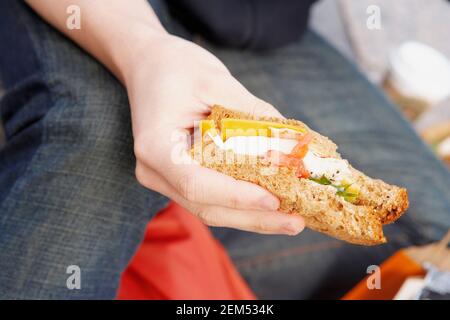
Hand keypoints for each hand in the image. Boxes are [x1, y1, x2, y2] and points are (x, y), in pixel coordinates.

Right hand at [124, 34, 304, 234]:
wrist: (149, 65)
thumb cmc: (177, 67)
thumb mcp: (217, 81)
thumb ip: (254, 113)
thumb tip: (296, 144)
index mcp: (156, 146)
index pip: (195, 184)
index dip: (236, 196)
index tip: (274, 200)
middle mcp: (154, 171)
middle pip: (206, 207)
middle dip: (253, 218)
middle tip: (296, 222)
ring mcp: (164, 178)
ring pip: (210, 209)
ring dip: (251, 217)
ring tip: (291, 220)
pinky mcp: (178, 178)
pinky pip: (211, 198)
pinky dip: (241, 204)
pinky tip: (271, 206)